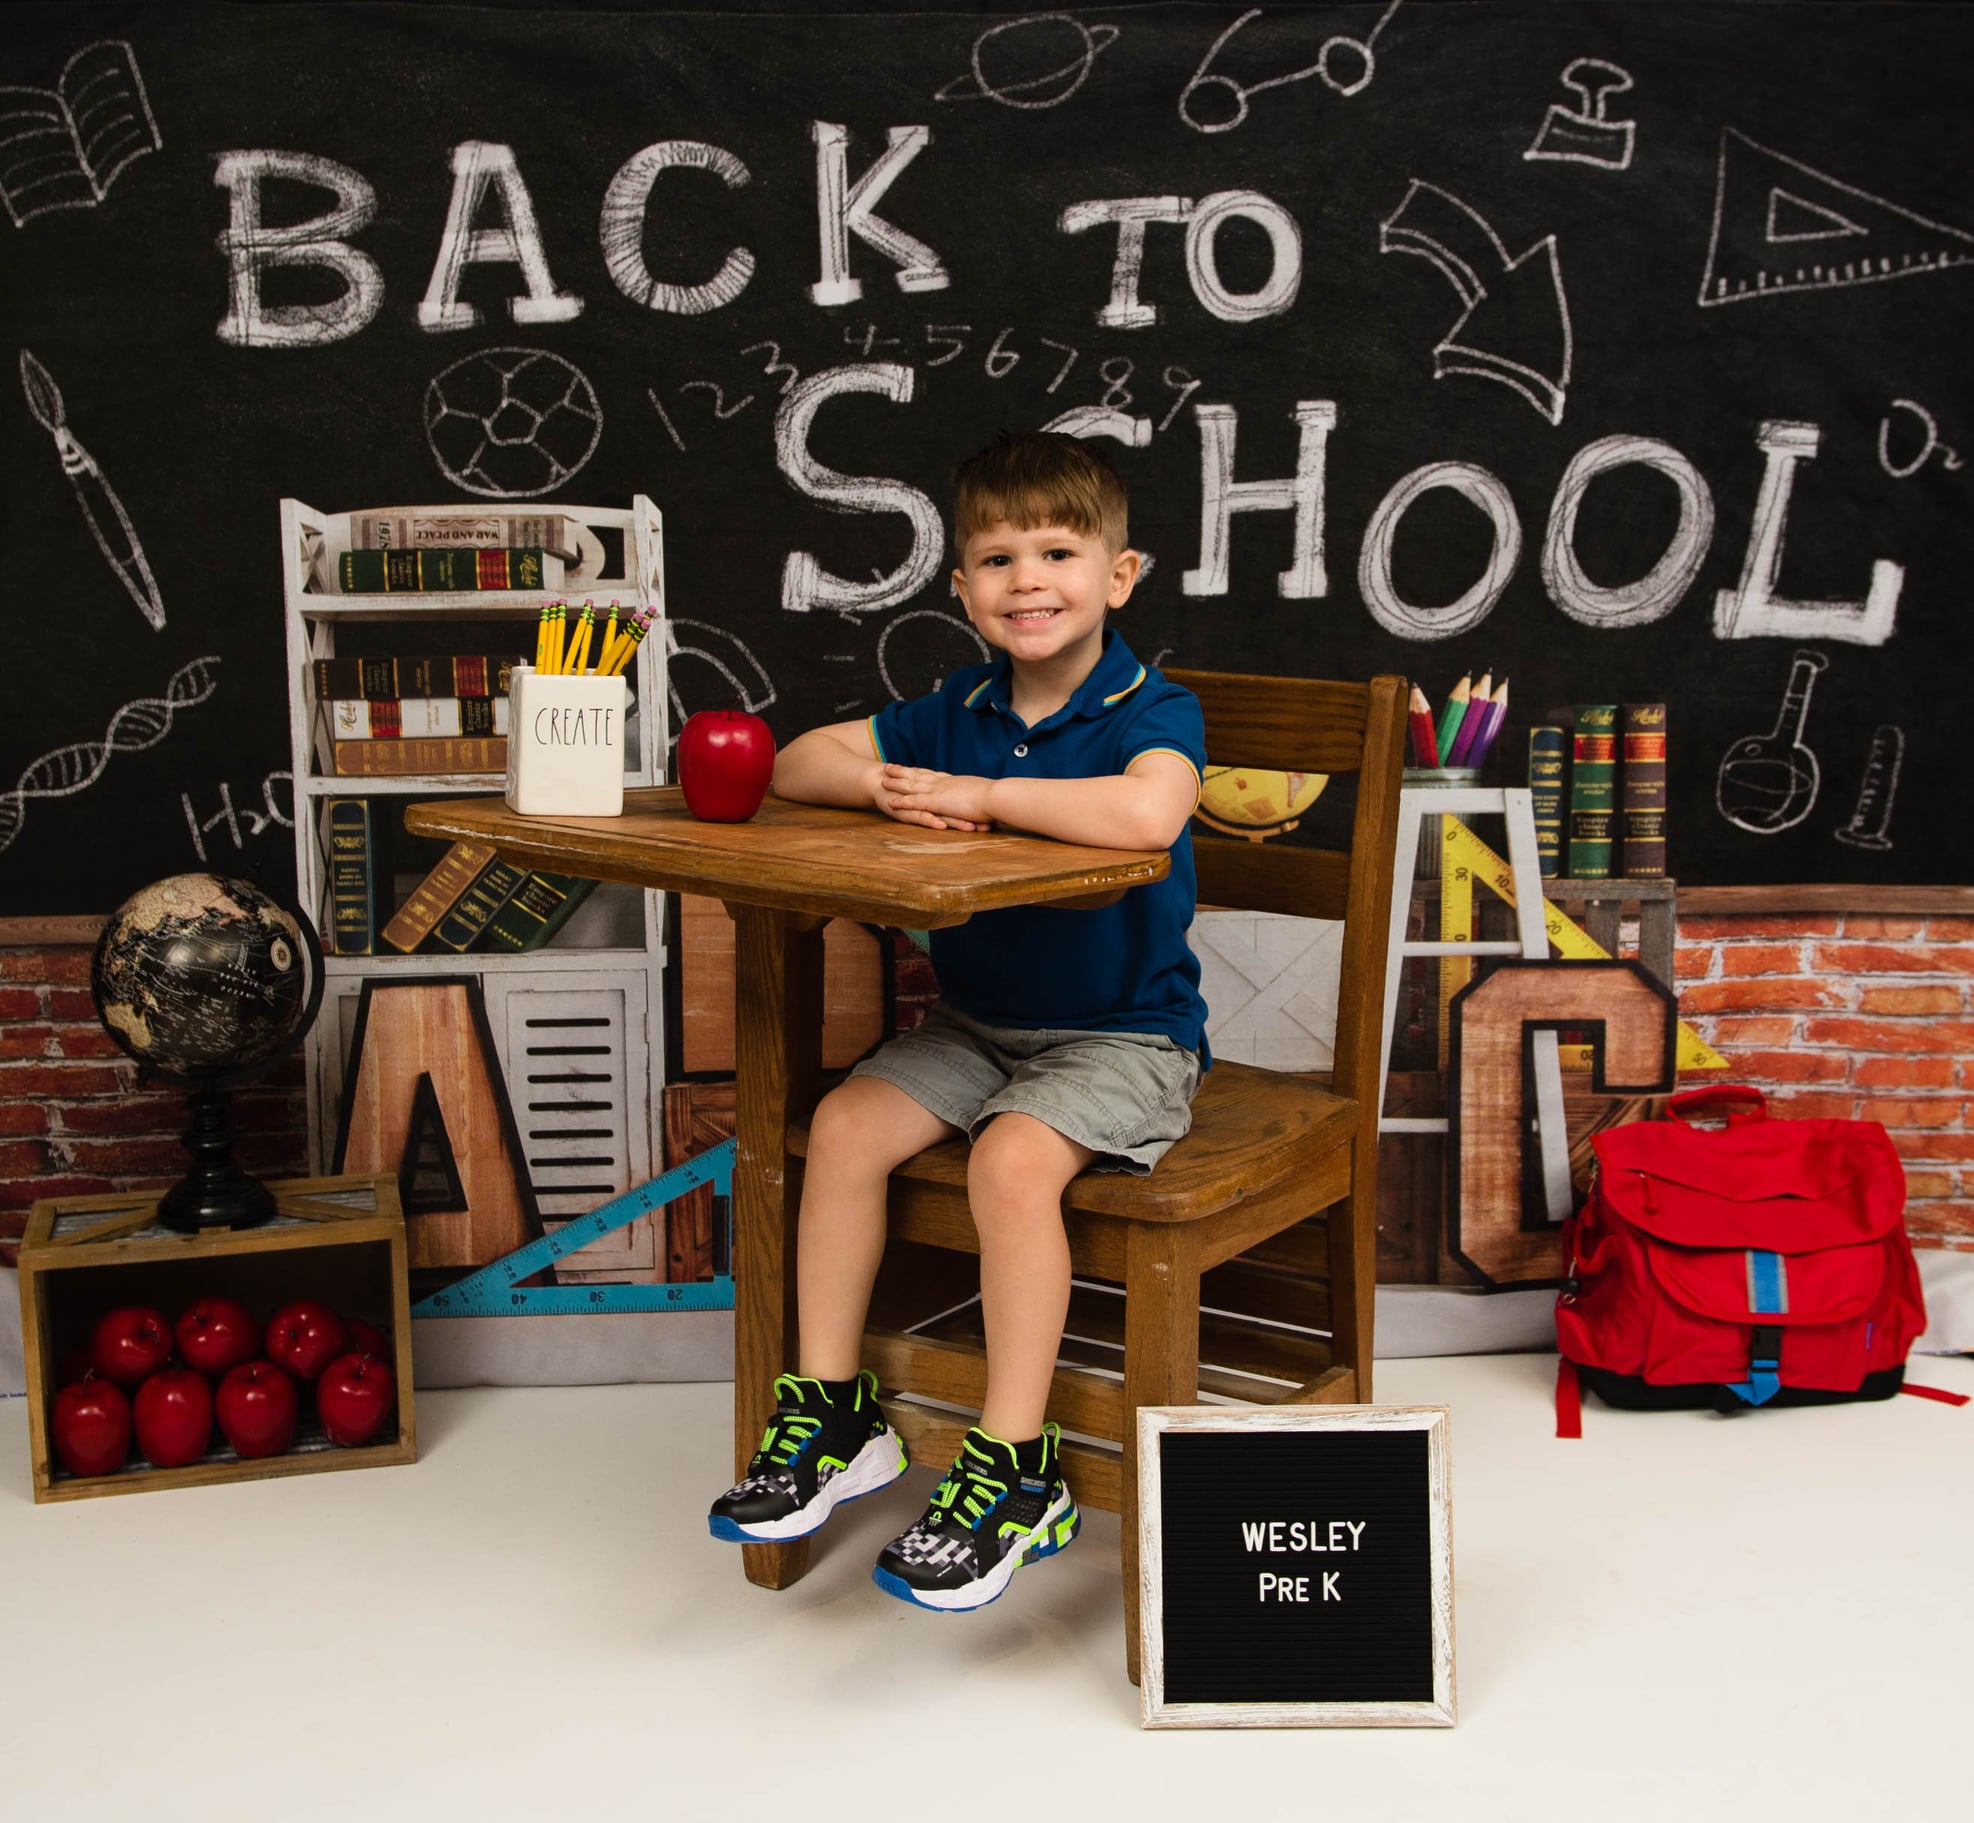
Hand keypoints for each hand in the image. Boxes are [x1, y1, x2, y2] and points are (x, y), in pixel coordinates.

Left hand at [874, 763, 994, 830]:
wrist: (996, 796)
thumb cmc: (996, 797)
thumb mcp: (983, 793)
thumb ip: (977, 794)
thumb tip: (981, 797)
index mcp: (955, 781)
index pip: (933, 774)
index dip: (920, 771)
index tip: (911, 767)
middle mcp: (944, 783)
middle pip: (918, 774)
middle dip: (903, 771)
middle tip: (889, 767)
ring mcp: (939, 791)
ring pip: (912, 785)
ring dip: (896, 783)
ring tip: (882, 779)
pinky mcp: (937, 802)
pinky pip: (915, 801)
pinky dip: (902, 801)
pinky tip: (890, 801)